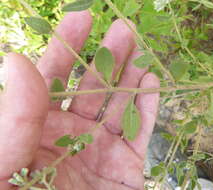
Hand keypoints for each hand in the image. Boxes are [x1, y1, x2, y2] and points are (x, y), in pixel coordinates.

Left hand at [0, 11, 158, 189]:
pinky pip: (141, 131)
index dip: (65, 46)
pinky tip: (152, 83)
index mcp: (34, 130)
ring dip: (131, 75)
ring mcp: (100, 151)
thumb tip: (15, 61)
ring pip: (119, 104)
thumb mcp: (0, 168)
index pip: (50, 79)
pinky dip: (149, 107)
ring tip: (140, 49)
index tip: (82, 18)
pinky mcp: (126, 168)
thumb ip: (8, 121)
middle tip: (123, 29)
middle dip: (107, 56)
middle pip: (91, 86)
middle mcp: (68, 135)